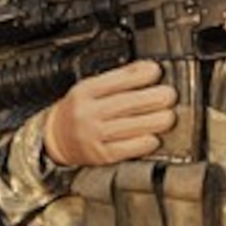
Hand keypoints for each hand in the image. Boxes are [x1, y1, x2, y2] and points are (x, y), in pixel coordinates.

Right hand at [44, 60, 177, 166]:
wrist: (55, 139)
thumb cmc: (77, 111)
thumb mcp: (89, 89)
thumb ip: (116, 80)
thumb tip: (148, 70)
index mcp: (85, 92)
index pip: (116, 80)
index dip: (139, 75)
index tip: (156, 72)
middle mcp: (87, 113)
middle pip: (126, 103)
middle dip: (153, 98)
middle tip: (170, 95)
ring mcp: (94, 135)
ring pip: (131, 127)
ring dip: (155, 121)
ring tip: (169, 117)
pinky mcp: (101, 156)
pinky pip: (128, 149)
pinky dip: (144, 143)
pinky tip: (154, 138)